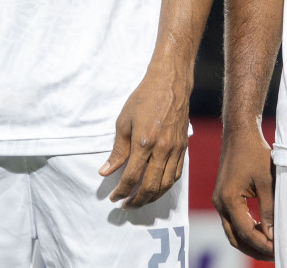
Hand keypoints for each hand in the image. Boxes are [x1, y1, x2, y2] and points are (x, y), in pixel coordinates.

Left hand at [99, 66, 189, 206]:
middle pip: (151, 186)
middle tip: (125, 205)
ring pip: (166, 184)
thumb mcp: (123, 122)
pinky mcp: (184, 149)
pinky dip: (165, 187)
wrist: (169, 86)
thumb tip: (106, 171)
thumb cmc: (142, 100)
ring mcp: (176, 151)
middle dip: (136, 199)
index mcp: (144, 143)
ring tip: (139, 202)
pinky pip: (176, 175)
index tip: (113, 197)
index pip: (132, 176)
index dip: (122, 190)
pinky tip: (156, 190)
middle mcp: (163, 150)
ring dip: (152, 197)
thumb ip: (117, 150)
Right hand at [212, 126, 274, 258]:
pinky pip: (233, 221)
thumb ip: (269, 210)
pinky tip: (262, 231)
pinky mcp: (223, 197)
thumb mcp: (267, 183)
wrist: (239, 136)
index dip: (264, 244)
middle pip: (235, 237)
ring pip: (232, 231)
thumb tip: (272, 234)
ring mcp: (219, 200)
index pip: (246, 231)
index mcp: (228, 199)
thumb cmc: (254, 155)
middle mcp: (219, 202)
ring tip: (270, 246)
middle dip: (255, 249)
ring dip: (250, 241)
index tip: (279, 250)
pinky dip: (246, 230)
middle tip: (275, 254)